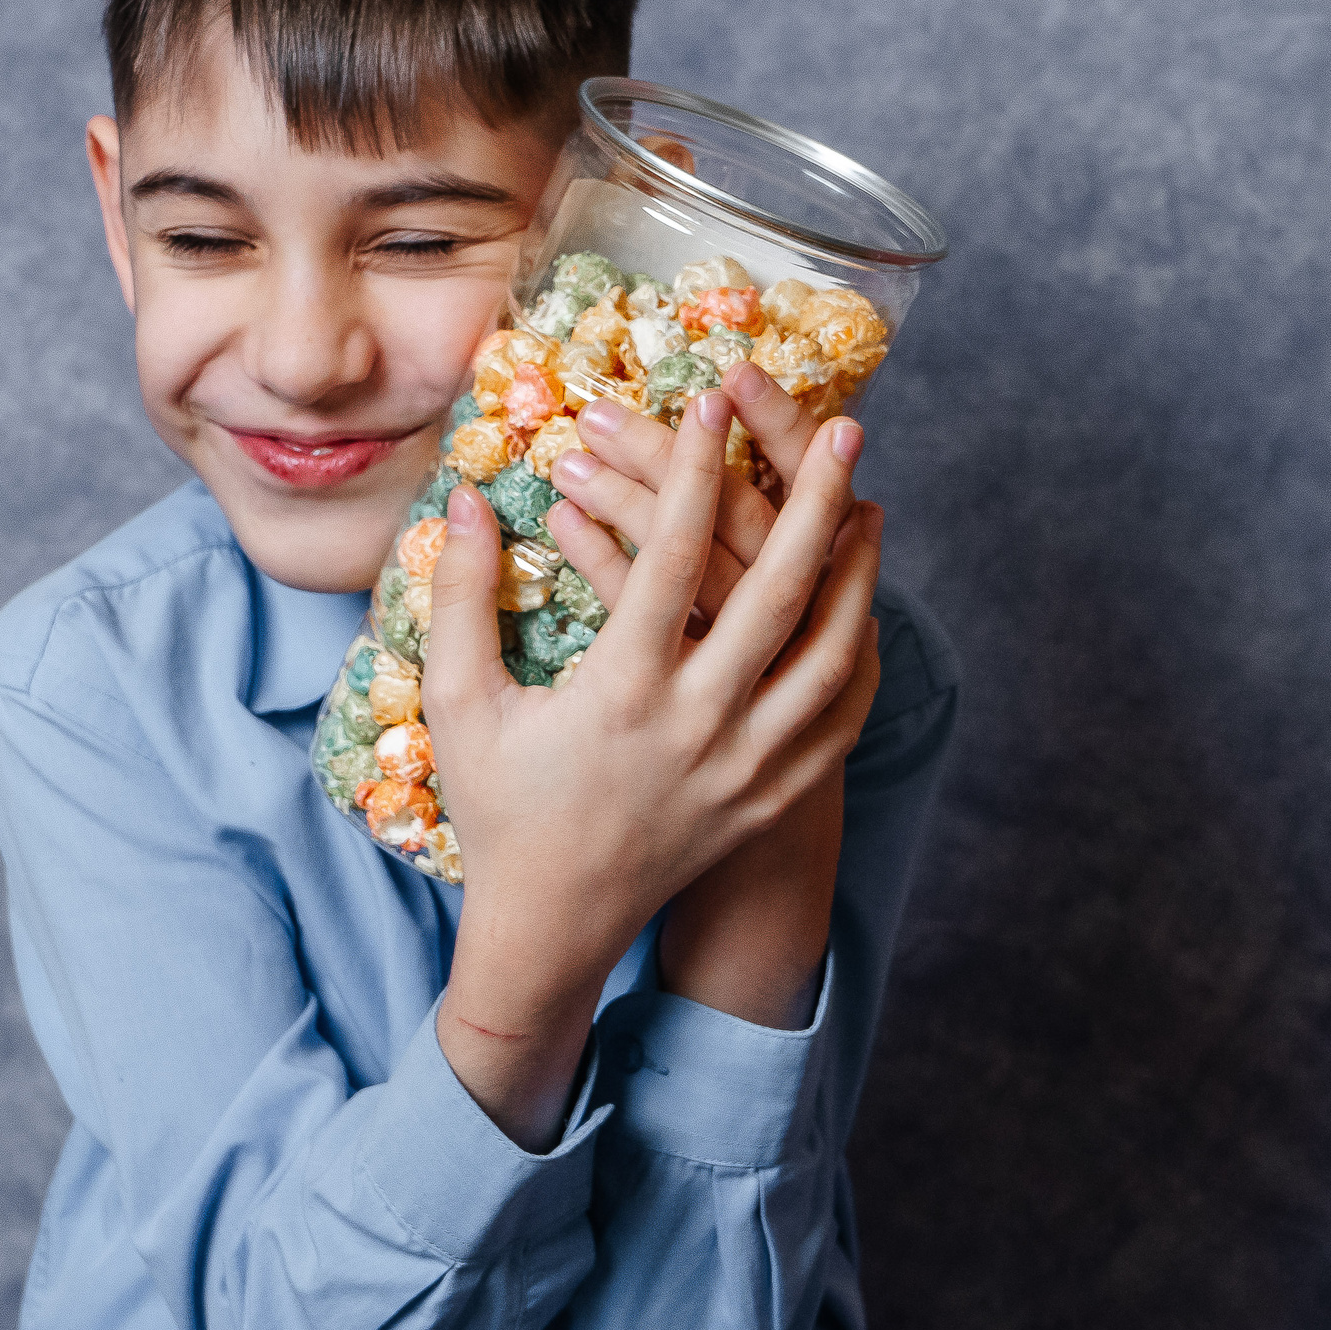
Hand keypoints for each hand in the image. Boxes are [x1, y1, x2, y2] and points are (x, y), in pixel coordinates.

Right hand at [421, 384, 881, 1143]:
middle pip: (781, 591)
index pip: (673, 556)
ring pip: (832, 653)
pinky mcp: (772, 795)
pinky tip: (862, 608)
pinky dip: (861, 655)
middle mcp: (698, 723)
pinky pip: (839, 717)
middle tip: (844, 427)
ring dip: (859, 572)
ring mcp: (747, 764)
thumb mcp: (460, 703)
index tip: (708, 403)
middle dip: (817, 498)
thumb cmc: (500, 806)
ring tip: (870, 505)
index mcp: (621, 691)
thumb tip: (466, 499)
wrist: (552, 926)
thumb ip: (461, 596)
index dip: (692, 470)